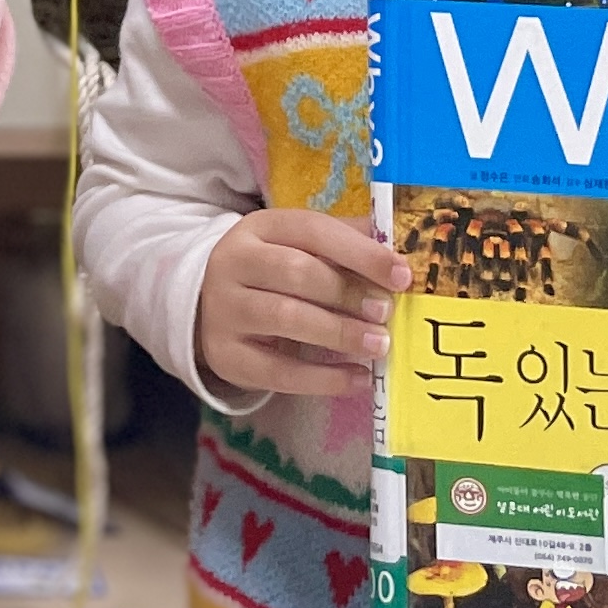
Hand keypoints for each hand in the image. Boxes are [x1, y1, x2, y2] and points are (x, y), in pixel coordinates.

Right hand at [197, 210, 409, 399]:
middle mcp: (233, 263)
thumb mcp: (297, 246)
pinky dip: (323, 378)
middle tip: (385, 313)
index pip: (312, 230)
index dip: (361, 252)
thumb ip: (344, 243)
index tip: (401, 276)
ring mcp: (224, 310)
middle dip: (348, 293)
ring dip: (339, 332)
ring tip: (378, 345)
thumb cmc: (271, 273)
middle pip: (295, 272)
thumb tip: (399, 251)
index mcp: (259, 228)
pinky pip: (278, 370)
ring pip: (285, 317)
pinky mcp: (226, 355)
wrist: (206, 306)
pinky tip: (358, 379)